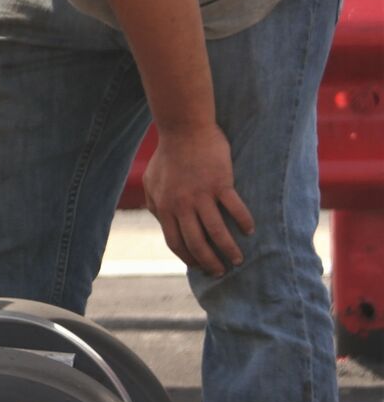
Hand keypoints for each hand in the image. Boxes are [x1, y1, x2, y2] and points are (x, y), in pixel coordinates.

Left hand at [142, 125, 253, 275]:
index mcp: (163, 207)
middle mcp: (181, 205)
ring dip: (229, 249)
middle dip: (209, 262)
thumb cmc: (168, 155)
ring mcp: (201, 195)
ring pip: (217, 232)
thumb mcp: (151, 182)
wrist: (183, 129)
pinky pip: (234, 209)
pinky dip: (244, 222)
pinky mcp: (220, 183)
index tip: (199, 267)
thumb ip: (154, 203)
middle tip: (221, 271)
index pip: (176, 242)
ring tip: (239, 259)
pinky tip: (250, 230)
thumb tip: (160, 220)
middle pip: (196, 243)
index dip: (188, 258)